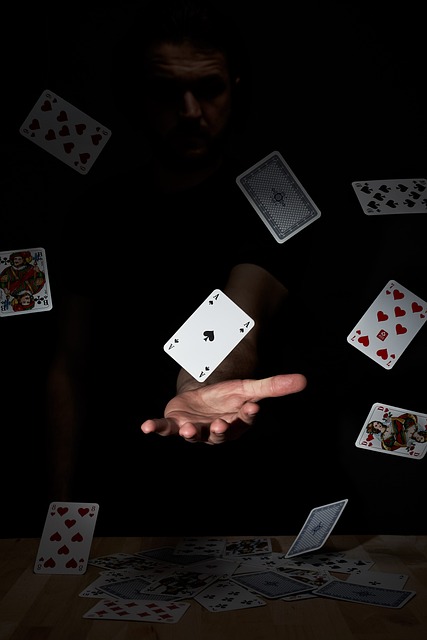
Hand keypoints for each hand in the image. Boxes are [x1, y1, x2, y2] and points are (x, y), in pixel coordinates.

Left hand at [140, 373, 306, 443]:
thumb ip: (274, 386)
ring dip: (191, 434)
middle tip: (221, 425)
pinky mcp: (175, 425)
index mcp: (236, 422)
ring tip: (189, 430)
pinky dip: (156, 428)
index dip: (248, 414)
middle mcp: (216, 431)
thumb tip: (304, 380)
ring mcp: (195, 429)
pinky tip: (146, 427)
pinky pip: (165, 429)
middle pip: (219, 433)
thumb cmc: (228, 397)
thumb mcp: (250, 387)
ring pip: (194, 435)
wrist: (203, 399)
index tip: (252, 407)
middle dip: (220, 430)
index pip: (244, 419)